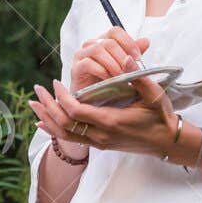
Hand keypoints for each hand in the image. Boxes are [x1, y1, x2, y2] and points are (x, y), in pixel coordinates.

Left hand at [30, 72, 177, 157]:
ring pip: (65, 134)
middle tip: (37, 89)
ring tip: (33, 104)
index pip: (75, 111)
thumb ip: (138, 76)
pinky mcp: (100, 145)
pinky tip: (42, 124)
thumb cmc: (161, 116)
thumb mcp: (154, 95)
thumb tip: (126, 57)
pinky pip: (72, 140)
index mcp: (111, 122)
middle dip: (48, 106)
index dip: (61, 97)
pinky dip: (54, 131)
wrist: (168, 142)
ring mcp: (99, 143)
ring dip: (47, 119)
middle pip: (64, 124)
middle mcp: (101, 136)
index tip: (55, 82)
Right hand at [69, 27, 150, 91]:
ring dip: (112, 63)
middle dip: (122, 56)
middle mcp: (91, 45)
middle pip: (108, 41)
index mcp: (104, 41)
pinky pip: (87, 63)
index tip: (138, 58)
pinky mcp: (75, 69)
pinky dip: (101, 71)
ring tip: (121, 76)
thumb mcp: (126, 69)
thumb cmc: (110, 83)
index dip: (128, 42)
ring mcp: (81, 56)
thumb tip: (146, 41)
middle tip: (130, 70)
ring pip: (97, 49)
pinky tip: (109, 80)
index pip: (115, 31)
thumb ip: (133, 55)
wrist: (94, 103)